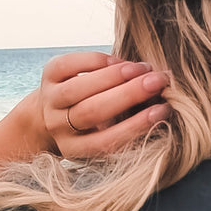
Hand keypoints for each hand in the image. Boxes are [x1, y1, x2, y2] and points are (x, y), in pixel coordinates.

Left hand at [34, 50, 170, 159]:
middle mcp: (59, 127)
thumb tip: (160, 105)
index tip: (162, 111)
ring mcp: (50, 101)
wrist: (51, 112)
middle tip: (157, 82)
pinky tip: (119, 62)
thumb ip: (125, 126)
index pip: (107, 141)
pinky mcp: (47, 75)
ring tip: (142, 69)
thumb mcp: (104, 135)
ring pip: (81, 87)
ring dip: (115, 75)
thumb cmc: (91, 126)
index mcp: (75, 149)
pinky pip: (71, 64)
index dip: (135, 126)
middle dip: (128, 94)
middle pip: (93, 111)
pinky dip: (98, 60)